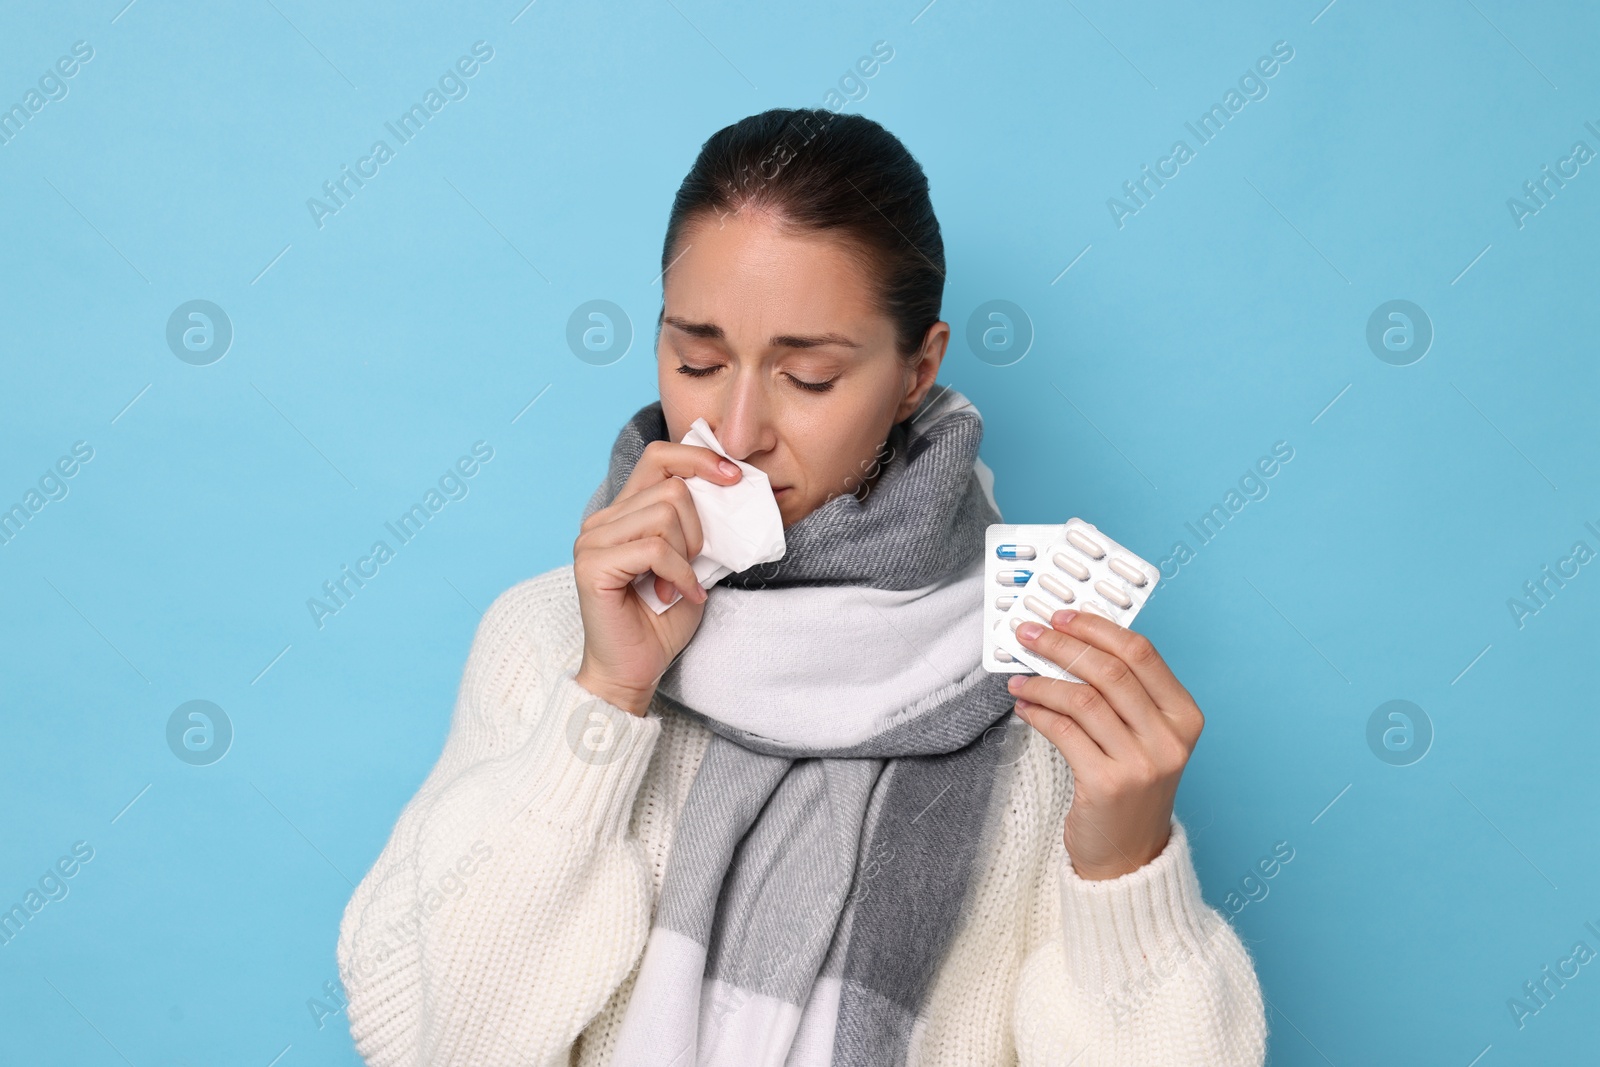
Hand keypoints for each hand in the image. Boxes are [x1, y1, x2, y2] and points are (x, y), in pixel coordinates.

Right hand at [572, 440, 742, 715]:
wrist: (634, 671)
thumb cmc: (661, 621)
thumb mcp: (692, 562)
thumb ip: (697, 525)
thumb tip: (729, 487)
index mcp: (623, 512)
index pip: (659, 457)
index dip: (698, 458)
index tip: (734, 477)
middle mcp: (602, 521)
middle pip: (671, 488)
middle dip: (699, 528)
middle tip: (696, 564)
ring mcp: (592, 541)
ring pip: (664, 515)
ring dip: (687, 554)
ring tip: (681, 583)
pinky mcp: (592, 566)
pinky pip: (654, 550)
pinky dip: (679, 574)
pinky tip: (678, 596)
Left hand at [1006, 609, 1203, 879]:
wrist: (1129, 856)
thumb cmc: (1131, 788)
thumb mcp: (1143, 737)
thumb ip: (1120, 694)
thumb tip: (1069, 644)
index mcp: (1184, 716)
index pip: (1141, 653)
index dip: (1097, 628)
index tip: (1063, 616)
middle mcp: (1169, 739)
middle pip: (1109, 671)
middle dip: (1061, 645)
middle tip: (1027, 635)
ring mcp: (1141, 764)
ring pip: (1082, 699)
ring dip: (1042, 682)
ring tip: (1018, 679)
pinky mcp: (1107, 785)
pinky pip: (1063, 732)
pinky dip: (1038, 713)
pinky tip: (1024, 707)